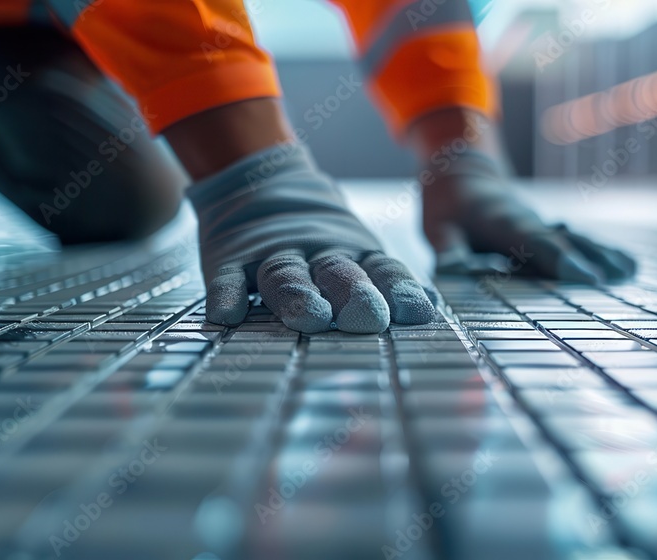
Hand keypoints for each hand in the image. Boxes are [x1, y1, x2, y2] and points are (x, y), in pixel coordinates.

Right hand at [188, 142, 436, 332]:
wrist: (256, 177)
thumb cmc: (318, 233)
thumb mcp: (355, 248)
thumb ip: (385, 279)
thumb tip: (431, 308)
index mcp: (352, 251)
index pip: (381, 270)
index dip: (399, 289)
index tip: (416, 312)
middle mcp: (315, 251)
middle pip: (335, 271)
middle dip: (353, 293)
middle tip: (369, 317)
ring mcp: (270, 253)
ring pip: (285, 274)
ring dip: (298, 296)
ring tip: (311, 318)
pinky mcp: (228, 258)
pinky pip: (226, 278)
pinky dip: (225, 295)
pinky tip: (226, 316)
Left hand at [422, 150, 635, 281]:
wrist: (464, 174)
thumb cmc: (448, 208)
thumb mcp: (437, 228)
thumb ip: (447, 250)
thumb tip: (454, 272)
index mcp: (501, 221)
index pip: (532, 241)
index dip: (559, 258)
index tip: (585, 276)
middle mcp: (528, 220)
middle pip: (562, 240)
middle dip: (588, 259)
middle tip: (615, 280)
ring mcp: (542, 224)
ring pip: (576, 237)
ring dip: (603, 254)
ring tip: (630, 272)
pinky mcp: (549, 229)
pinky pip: (578, 240)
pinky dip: (602, 251)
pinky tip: (628, 267)